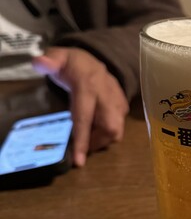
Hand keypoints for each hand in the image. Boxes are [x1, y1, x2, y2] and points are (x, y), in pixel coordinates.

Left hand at [32, 47, 128, 166]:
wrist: (91, 58)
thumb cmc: (71, 63)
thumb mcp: (57, 57)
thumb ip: (49, 60)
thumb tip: (39, 63)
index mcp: (87, 85)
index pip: (85, 116)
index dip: (82, 140)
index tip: (79, 161)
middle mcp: (106, 94)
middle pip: (110, 127)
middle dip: (97, 143)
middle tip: (83, 149)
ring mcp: (117, 99)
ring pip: (118, 129)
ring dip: (104, 140)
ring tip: (89, 140)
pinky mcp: (123, 104)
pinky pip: (121, 125)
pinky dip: (109, 133)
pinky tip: (96, 129)